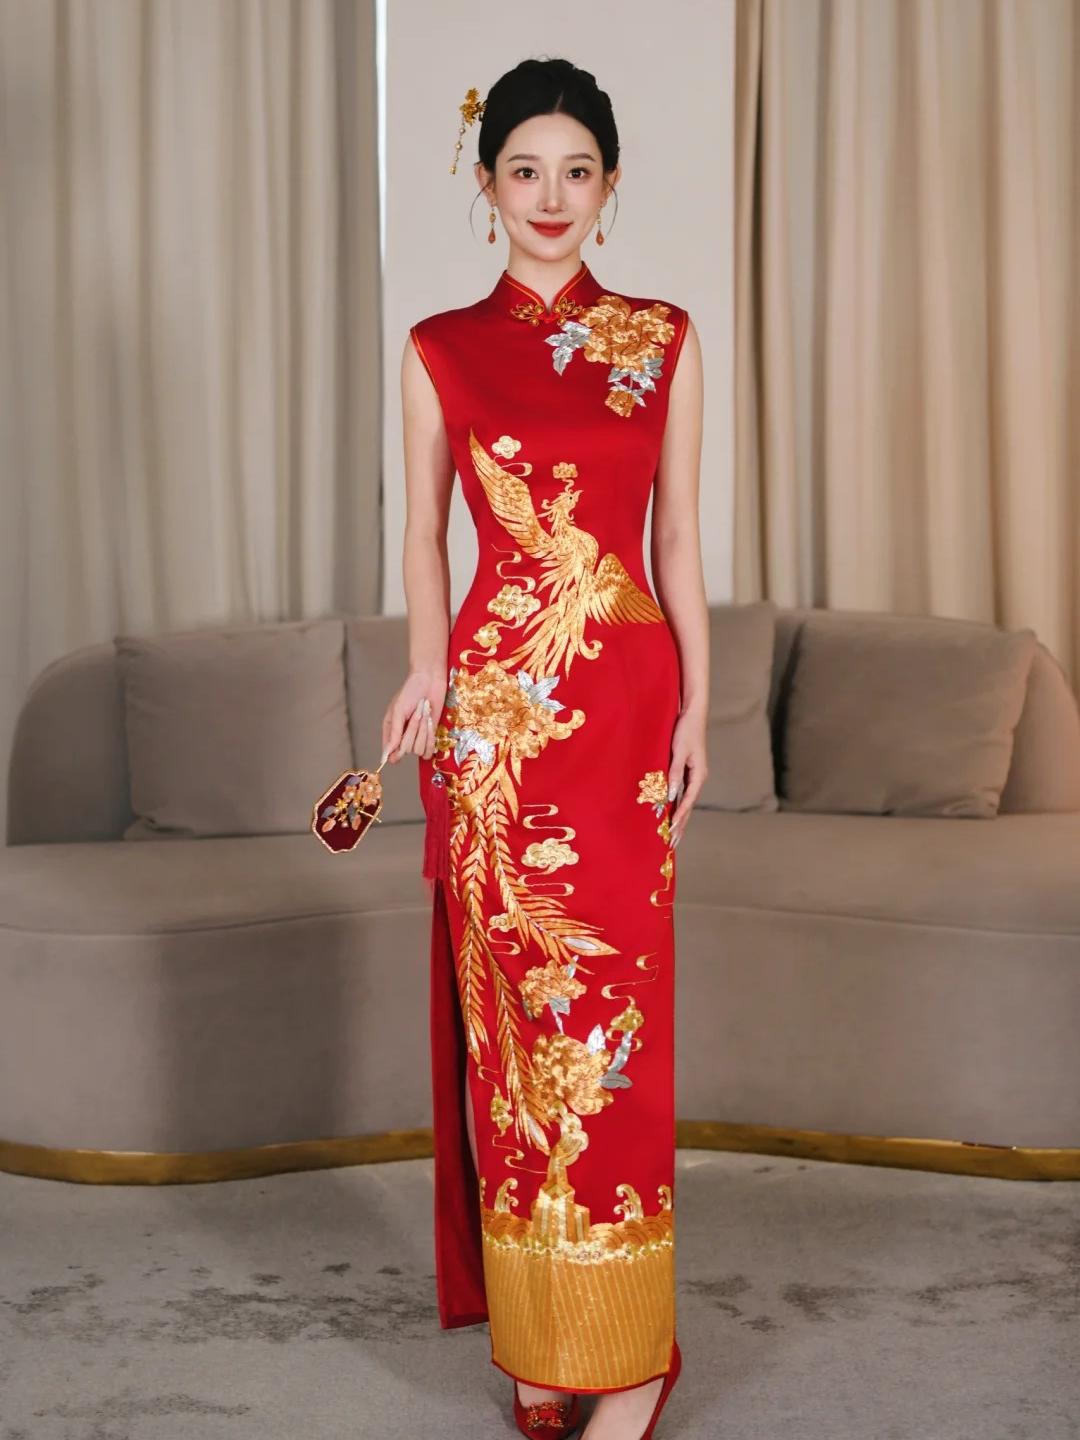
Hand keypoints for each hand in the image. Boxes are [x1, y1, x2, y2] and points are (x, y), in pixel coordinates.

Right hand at [382, 669, 446, 763]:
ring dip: (423, 732)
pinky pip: (429, 750)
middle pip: (406, 750)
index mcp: (391, 730)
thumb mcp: (398, 710)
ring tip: (424, 715)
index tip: (399, 751)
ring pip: (418, 751)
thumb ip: (394, 733)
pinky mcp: (430, 737)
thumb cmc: (410, 691)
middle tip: (416, 714)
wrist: (430, 681)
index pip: (390, 753)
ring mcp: (417, 738)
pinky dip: (430, 738)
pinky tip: (430, 723)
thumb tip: (387, 753)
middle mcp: (403, 737)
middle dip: (413, 731)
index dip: (394, 754)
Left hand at [667, 706, 706, 846]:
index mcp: (698, 775)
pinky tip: (670, 814)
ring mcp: (693, 776)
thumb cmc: (685, 731)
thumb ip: (674, 773)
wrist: (692, 714)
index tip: (671, 830)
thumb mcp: (679, 751)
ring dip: (679, 818)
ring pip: (685, 802)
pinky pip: (682, 793)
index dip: (679, 817)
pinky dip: (676, 806)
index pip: (687, 802)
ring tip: (672, 836)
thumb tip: (671, 795)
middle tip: (672, 843)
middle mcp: (697, 778)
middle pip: (688, 807)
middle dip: (681, 825)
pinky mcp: (687, 771)